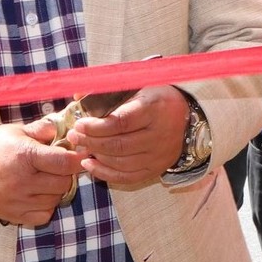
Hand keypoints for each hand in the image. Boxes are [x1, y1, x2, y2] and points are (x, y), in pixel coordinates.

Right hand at [0, 121, 86, 226]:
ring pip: (55, 199)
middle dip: (65, 173)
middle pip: (63, 183)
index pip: (63, 163)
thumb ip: (43, 130)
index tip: (80, 155)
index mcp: (24, 156)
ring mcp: (17, 202)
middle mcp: (21, 182)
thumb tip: (64, 130)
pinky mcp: (14, 216)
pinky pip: (44, 215)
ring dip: (56, 190)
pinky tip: (38, 194)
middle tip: (57, 166)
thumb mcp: (17, 132)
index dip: (77, 159)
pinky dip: (46, 205)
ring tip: (44, 179)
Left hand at [64, 86, 189, 186]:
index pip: (121, 122)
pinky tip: (90, 165)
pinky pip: (128, 177)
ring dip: (96, 156)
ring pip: (121, 163)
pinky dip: (106, 173)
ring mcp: (158, 155)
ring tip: (81, 147)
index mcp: (154, 109)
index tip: (80, 124)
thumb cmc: (156, 98)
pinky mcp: (156, 169)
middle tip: (75, 135)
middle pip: (119, 145)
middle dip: (91, 142)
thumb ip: (108, 89)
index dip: (97, 126)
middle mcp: (158, 135)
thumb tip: (77, 96)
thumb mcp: (137, 85)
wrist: (187, 116)